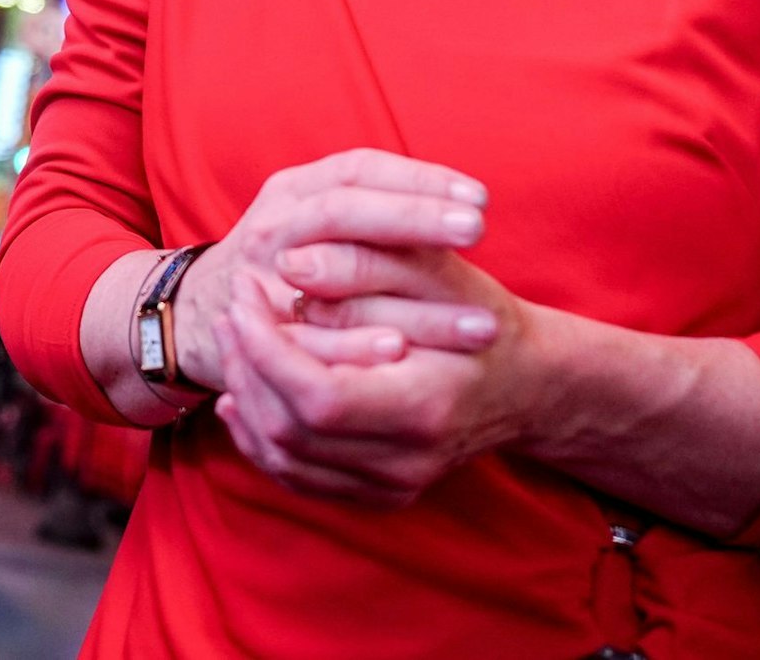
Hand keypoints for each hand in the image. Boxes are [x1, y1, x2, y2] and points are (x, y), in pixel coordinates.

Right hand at [172, 149, 494, 389]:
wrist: (201, 319)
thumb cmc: (286, 268)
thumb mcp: (315, 226)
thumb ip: (373, 214)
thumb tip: (464, 205)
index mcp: (293, 192)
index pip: (359, 170)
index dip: (418, 180)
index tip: (478, 198)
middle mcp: (274, 226)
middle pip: (344, 209)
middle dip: (413, 217)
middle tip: (477, 228)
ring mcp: (260, 278)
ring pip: (329, 269)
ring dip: (402, 293)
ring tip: (462, 306)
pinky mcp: (256, 334)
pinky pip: (307, 339)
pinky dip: (352, 345)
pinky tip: (400, 350)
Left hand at [210, 251, 542, 508]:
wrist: (524, 384)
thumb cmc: (481, 317)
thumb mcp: (440, 275)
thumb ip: (368, 265)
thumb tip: (289, 264)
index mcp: (425, 406)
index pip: (318, 395)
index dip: (267, 346)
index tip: (248, 294)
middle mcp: (407, 462)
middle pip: (291, 429)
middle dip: (247, 363)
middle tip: (235, 306)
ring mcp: (391, 486)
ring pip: (283, 458)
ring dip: (246, 394)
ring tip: (235, 338)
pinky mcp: (377, 495)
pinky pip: (296, 476)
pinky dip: (259, 434)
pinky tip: (246, 390)